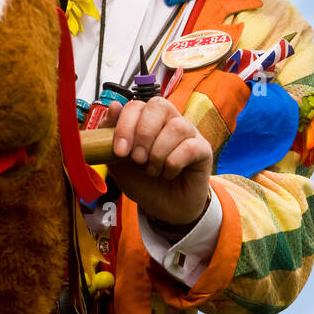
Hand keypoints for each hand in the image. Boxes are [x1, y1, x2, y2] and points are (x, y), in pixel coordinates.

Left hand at [100, 97, 212, 228]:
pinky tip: (168, 173)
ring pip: (176, 126)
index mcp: (147, 119)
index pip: (136, 105)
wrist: (163, 209)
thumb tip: (113, 106)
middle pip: (159, 105)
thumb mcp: (118, 162)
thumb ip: (109, 136)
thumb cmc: (142, 181)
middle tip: (137, 159)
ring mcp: (188, 133)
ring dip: (158, 152)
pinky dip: (174, 163)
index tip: (119, 152)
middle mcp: (169, 120)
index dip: (125, 125)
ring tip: (152, 170)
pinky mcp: (203, 149)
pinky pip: (190, 147)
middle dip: (143, 134)